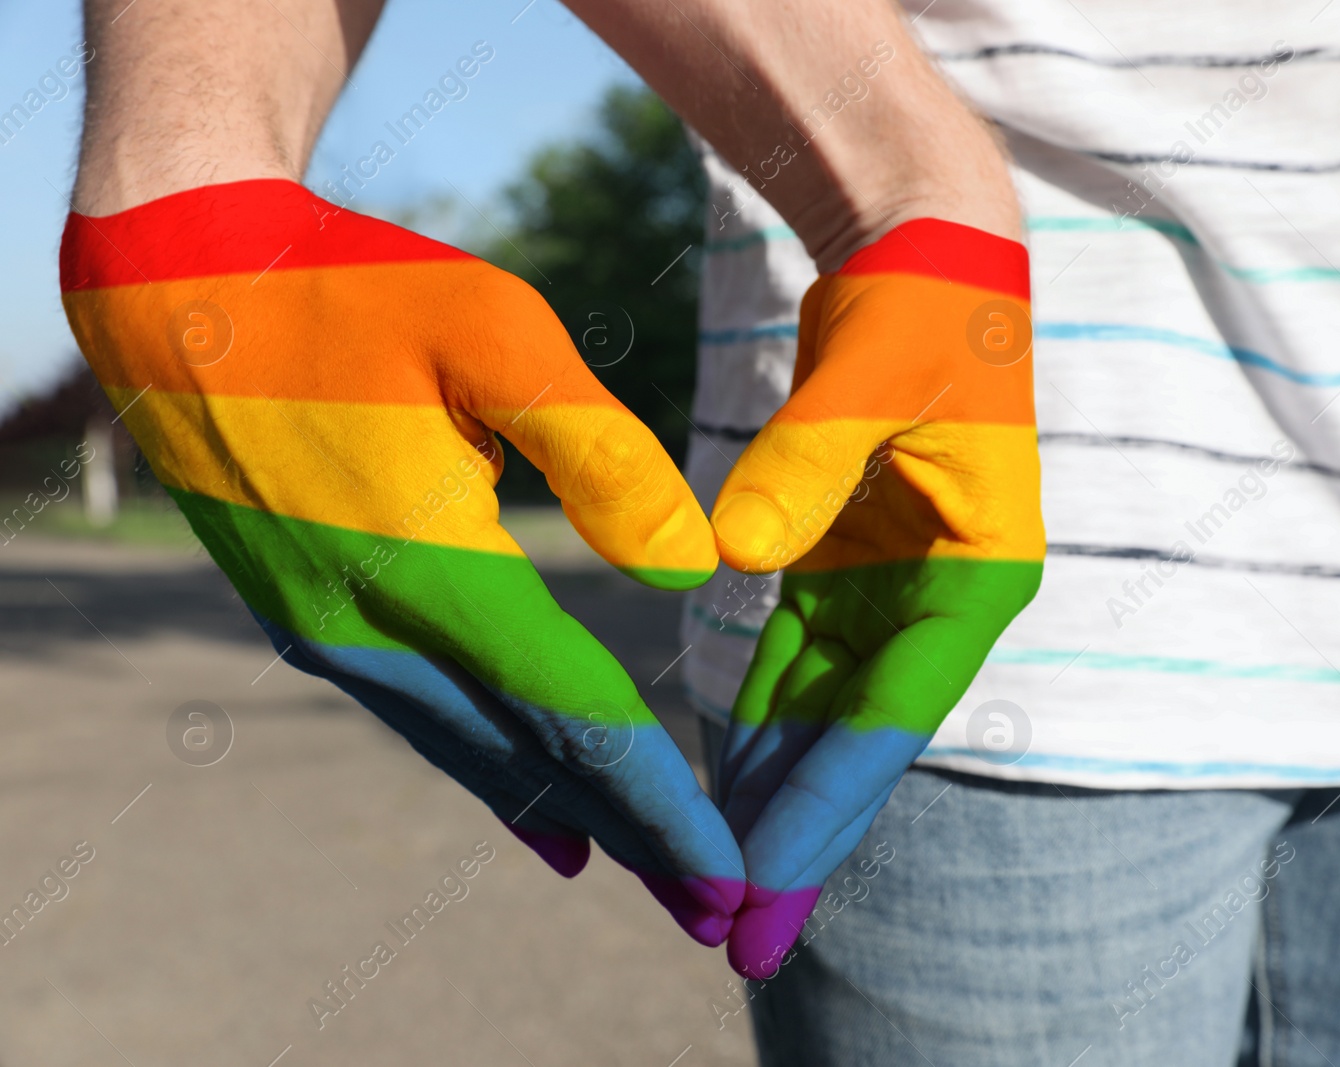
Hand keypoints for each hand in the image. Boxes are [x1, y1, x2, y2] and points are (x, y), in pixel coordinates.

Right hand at [60, 179, 743, 942]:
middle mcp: (370, 627)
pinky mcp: (311, 619)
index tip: (723, 868)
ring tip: (636, 872)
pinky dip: (490, 770)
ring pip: (470, 750)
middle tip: (707, 909)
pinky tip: (536, 813)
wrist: (184, 291)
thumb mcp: (494, 334)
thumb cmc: (354, 291)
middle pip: (526, 759)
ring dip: (562, 814)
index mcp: (426, 563)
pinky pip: (422, 717)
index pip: (569, 711)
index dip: (655, 797)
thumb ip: (597, 453)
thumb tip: (691, 570)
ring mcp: (329, 633)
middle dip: (626, 838)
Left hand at [708, 219, 1044, 976]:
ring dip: (773, 803)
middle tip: (741, 945)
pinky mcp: (844, 568)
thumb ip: (808, 462)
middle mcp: (939, 602)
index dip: (828, 805)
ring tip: (718, 895)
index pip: (892, 715)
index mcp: (976, 574)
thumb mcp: (874, 374)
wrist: (926, 259)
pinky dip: (754, 728)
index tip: (762, 883)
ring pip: (823, 722)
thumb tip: (731, 550)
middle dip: (801, 844)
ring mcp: (891, 591)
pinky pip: (792, 667)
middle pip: (860, 746)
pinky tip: (715, 788)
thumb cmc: (923, 308)